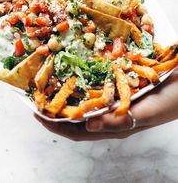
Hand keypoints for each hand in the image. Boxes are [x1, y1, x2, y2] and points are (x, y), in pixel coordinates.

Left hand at [35, 69, 177, 140]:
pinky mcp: (120, 83)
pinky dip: (82, 78)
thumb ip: (120, 122)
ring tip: (50, 81)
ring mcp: (114, 97)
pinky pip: (96, 83)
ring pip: (84, 98)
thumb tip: (87, 126)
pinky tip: (75, 68)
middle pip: (76, 115)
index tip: (36, 112)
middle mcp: (111, 112)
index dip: (55, 124)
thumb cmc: (172, 101)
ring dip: (67, 92)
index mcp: (114, 126)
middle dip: (55, 108)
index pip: (77, 131)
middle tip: (38, 94)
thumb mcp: (147, 113)